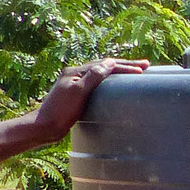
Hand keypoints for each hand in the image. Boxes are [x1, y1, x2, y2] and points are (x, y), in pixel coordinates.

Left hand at [27, 58, 147, 143]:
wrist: (44, 126)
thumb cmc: (60, 111)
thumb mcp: (78, 92)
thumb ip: (93, 76)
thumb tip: (110, 63)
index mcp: (76, 72)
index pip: (105, 65)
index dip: (125, 67)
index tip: (143, 69)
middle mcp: (76, 75)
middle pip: (104, 66)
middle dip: (126, 66)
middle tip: (145, 65)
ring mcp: (76, 84)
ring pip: (102, 74)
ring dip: (119, 71)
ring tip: (135, 71)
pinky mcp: (77, 95)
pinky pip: (98, 83)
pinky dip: (111, 81)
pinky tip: (116, 84)